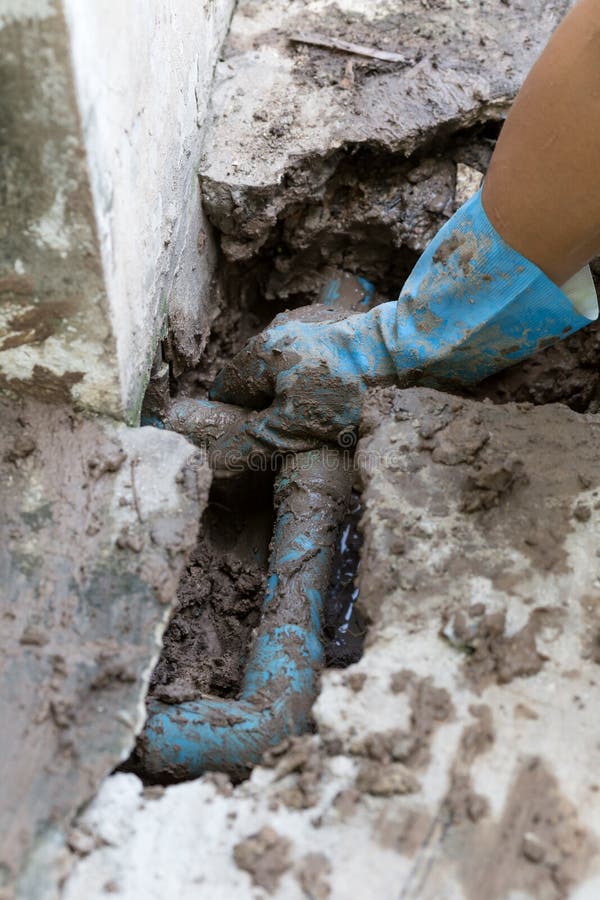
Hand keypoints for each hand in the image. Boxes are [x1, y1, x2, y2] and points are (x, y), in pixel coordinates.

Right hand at [208, 305, 396, 470]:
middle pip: (256, 381)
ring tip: (313, 421)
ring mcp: (304, 329)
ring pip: (283, 372)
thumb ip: (251, 443)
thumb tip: (216, 462)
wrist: (394, 356)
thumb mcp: (290, 428)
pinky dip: (312, 384)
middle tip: (285, 435)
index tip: (247, 440)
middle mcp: (275, 334)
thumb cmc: (339, 392)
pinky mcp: (332, 331)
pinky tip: (332, 401)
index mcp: (257, 354)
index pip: (226, 390)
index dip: (232, 419)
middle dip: (265, 409)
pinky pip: (309, 364)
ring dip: (291, 397)